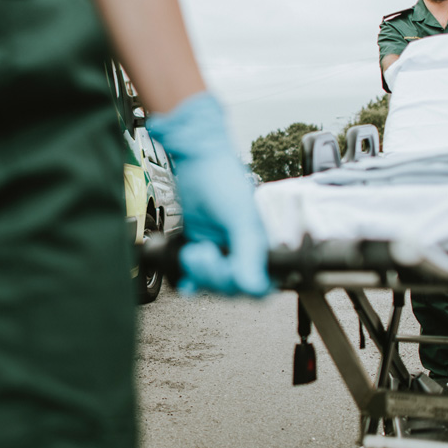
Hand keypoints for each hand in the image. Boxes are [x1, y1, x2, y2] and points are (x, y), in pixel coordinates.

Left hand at [145, 93, 270, 295]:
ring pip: (214, 284)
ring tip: (192, 251)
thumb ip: (248, 252)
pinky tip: (185, 283)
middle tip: (201, 252)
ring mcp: (222, 250)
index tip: (227, 269)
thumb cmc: (223, 180)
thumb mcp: (239, 217)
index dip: (241, 285)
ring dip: (200, 273)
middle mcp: (244, 251)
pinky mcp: (203, 246)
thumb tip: (253, 287)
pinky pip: (198, 276)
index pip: (259, 287)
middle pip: (232, 288)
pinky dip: (191, 281)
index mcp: (262, 246)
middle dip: (213, 275)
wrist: (197, 160)